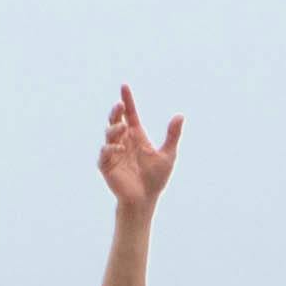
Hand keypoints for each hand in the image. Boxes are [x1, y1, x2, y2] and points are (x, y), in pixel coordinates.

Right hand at [98, 86, 185, 214]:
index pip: (130, 114)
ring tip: (123, 126)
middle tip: (120, 105)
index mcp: (137, 136)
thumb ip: (172, 136)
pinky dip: (111, 149)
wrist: (145, 199)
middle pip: (117, 120)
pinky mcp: (107, 165)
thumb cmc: (155, 178)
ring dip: (114, 128)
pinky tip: (121, 148)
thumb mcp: (168, 155)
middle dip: (116, 112)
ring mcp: (114, 152)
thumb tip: (180, 115)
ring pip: (109, 134)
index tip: (124, 86)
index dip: (127, 100)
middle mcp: (124, 141)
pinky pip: (105, 153)